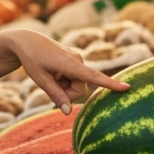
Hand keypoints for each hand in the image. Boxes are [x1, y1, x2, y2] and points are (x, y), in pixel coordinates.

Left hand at [7, 30, 127, 113]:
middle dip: (66, 93)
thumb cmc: (32, 59)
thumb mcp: (40, 80)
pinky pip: (73, 78)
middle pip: (80, 90)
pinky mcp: (74, 61)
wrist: (26, 40)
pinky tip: (53, 72)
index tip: (127, 87)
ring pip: (76, 85)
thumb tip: (68, 112)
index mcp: (70, 64)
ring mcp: (77, 60)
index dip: (110, 84)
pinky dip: (63, 80)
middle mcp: (78, 61)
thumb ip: (56, 95)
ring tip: (50, 75)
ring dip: (63, 86)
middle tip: (49, 83)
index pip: (94, 76)